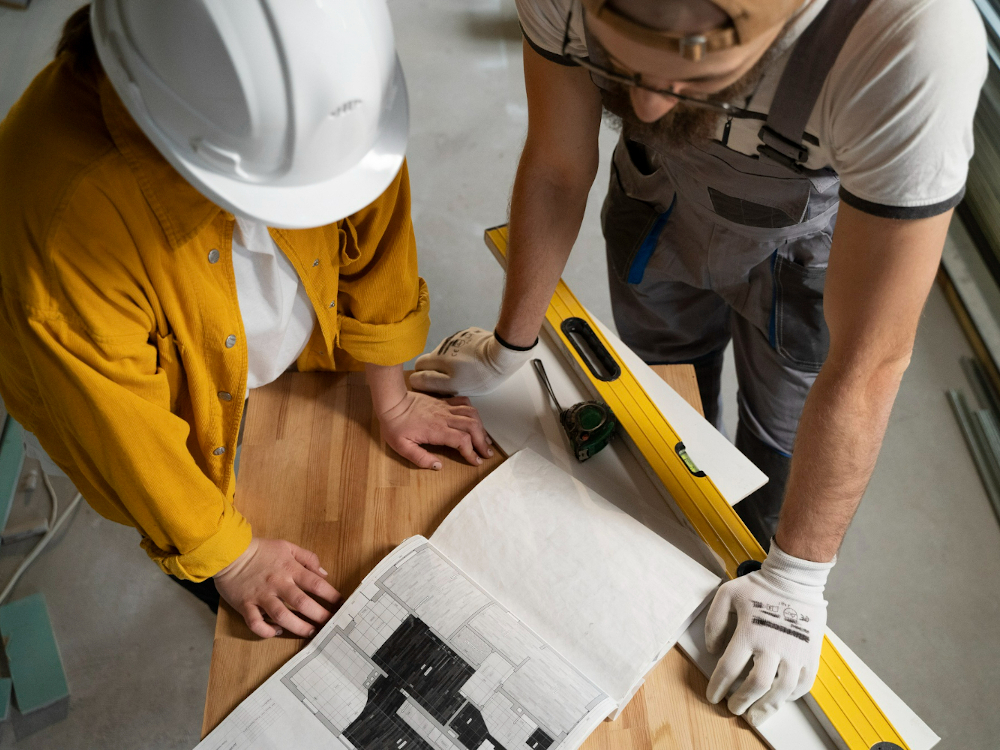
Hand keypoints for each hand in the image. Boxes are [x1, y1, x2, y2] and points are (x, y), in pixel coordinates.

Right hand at [214, 538, 340, 638]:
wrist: (229, 551)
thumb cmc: (261, 550)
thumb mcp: (287, 547)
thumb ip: (308, 558)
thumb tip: (324, 574)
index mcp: (290, 569)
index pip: (315, 584)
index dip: (331, 595)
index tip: (341, 605)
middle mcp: (277, 584)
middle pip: (302, 603)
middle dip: (319, 615)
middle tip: (330, 624)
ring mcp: (261, 596)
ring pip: (282, 615)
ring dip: (298, 627)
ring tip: (310, 632)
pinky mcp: (245, 605)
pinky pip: (256, 623)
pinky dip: (267, 630)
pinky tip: (277, 631)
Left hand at [378, 390, 492, 468]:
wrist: (392, 403)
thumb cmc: (395, 426)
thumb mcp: (402, 447)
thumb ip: (420, 458)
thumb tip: (438, 466)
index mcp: (436, 430)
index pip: (462, 441)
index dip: (472, 452)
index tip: (476, 461)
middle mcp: (445, 417)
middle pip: (472, 427)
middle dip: (483, 441)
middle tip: (487, 453)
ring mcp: (445, 407)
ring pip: (471, 414)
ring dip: (481, 426)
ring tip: (485, 438)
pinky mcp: (444, 401)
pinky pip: (464, 402)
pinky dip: (473, 411)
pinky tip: (475, 419)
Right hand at [411, 327, 534, 395]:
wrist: (502, 354)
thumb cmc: (478, 374)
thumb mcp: (453, 385)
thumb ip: (431, 382)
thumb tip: (414, 379)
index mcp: (437, 357)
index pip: (419, 364)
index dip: (424, 375)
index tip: (435, 383)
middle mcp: (443, 344)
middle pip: (434, 357)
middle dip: (440, 368)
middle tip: (455, 378)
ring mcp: (458, 336)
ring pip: (449, 350)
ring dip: (454, 359)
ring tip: (470, 368)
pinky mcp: (471, 333)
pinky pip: (462, 344)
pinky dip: (465, 351)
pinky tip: (477, 357)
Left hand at [704, 541, 834, 725]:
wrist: (795, 580)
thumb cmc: (759, 586)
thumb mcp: (726, 594)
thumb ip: (714, 622)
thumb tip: (713, 650)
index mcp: (749, 633)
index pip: (728, 669)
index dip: (718, 686)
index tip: (713, 696)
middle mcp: (772, 646)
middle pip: (755, 685)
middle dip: (741, 701)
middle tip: (733, 708)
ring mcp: (794, 653)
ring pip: (781, 691)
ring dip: (766, 707)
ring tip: (755, 715)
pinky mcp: (810, 655)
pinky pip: (802, 684)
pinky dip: (790, 697)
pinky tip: (779, 699)